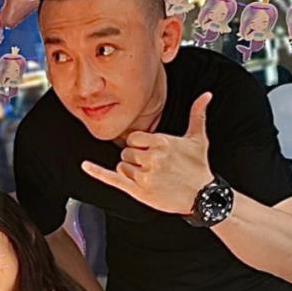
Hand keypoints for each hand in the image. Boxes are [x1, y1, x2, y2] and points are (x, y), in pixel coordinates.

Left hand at [82, 93, 212, 214]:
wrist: (204, 196)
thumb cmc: (199, 167)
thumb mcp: (198, 138)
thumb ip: (197, 114)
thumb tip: (206, 95)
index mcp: (161, 142)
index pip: (133, 138)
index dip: (139, 145)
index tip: (149, 152)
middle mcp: (152, 158)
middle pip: (125, 152)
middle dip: (135, 159)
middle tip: (153, 167)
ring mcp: (144, 175)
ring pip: (121, 166)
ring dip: (131, 172)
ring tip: (151, 177)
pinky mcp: (139, 191)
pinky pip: (112, 178)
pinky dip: (97, 172)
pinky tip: (85, 166)